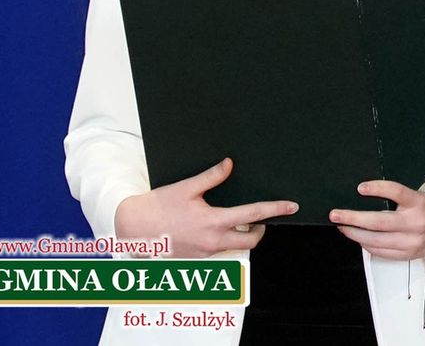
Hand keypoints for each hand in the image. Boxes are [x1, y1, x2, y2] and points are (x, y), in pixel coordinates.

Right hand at [114, 157, 297, 256]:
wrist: (133, 230)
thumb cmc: (158, 207)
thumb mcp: (186, 188)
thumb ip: (211, 177)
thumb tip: (230, 164)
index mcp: (213, 223)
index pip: (253, 216)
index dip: (275, 209)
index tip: (291, 206)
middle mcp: (212, 242)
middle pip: (251, 241)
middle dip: (261, 230)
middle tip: (262, 218)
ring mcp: (204, 253)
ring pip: (235, 247)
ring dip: (242, 236)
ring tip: (237, 220)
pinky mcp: (196, 259)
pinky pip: (219, 250)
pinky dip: (225, 240)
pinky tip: (214, 227)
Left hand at [331, 181, 424, 260]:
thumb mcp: (416, 197)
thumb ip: (396, 200)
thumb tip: (364, 198)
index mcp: (418, 203)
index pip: (397, 192)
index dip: (378, 189)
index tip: (360, 188)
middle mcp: (415, 223)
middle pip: (379, 222)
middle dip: (353, 218)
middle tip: (336, 215)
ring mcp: (411, 242)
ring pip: (376, 240)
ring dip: (355, 234)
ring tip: (343, 227)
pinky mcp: (407, 255)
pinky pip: (381, 252)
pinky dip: (367, 245)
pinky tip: (359, 238)